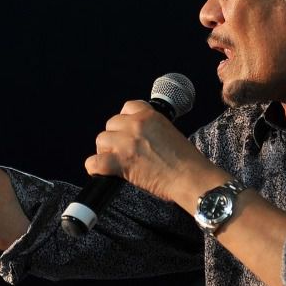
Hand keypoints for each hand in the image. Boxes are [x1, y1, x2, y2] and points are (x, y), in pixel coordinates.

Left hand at [84, 100, 225, 206]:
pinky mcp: (120, 162)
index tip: (129, 132)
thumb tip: (137, 138)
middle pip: (111, 124)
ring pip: (101, 140)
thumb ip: (151, 130)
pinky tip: (103, 173)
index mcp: (150, 115)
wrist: (191, 178)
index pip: (127, 107)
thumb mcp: (170, 132)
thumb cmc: (187, 161)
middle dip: (115, 137)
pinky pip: (94, 162)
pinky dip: (95, 168)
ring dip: (106, 151)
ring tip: (117, 162)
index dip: (125, 121)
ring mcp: (126, 143)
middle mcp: (136, 125)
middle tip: (124, 151)